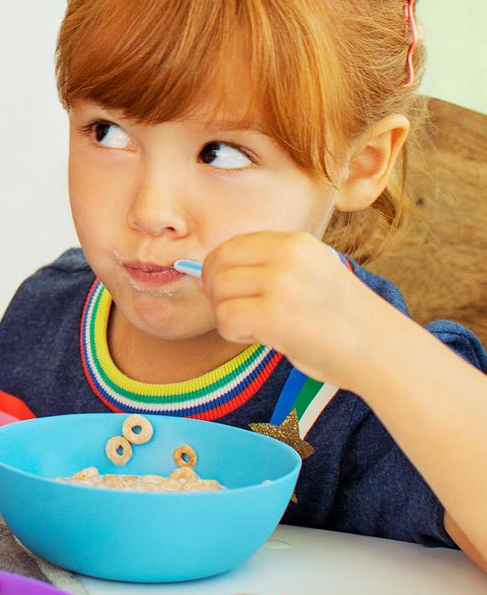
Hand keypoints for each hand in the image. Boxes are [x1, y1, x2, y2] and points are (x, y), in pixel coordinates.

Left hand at [200, 231, 389, 388]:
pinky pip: (226, 317)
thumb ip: (270, 267)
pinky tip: (256, 338)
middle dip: (216, 291)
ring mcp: (281, 283)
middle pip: (217, 264)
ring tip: (254, 328)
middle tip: (233, 312)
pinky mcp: (274, 315)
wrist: (383, 352)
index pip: (232, 245)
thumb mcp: (310, 274)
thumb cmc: (343, 321)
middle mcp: (287, 255)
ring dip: (226, 314)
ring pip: (218, 291)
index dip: (221, 270)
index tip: (230, 292)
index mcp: (296, 242)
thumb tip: (211, 273)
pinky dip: (233, 332)